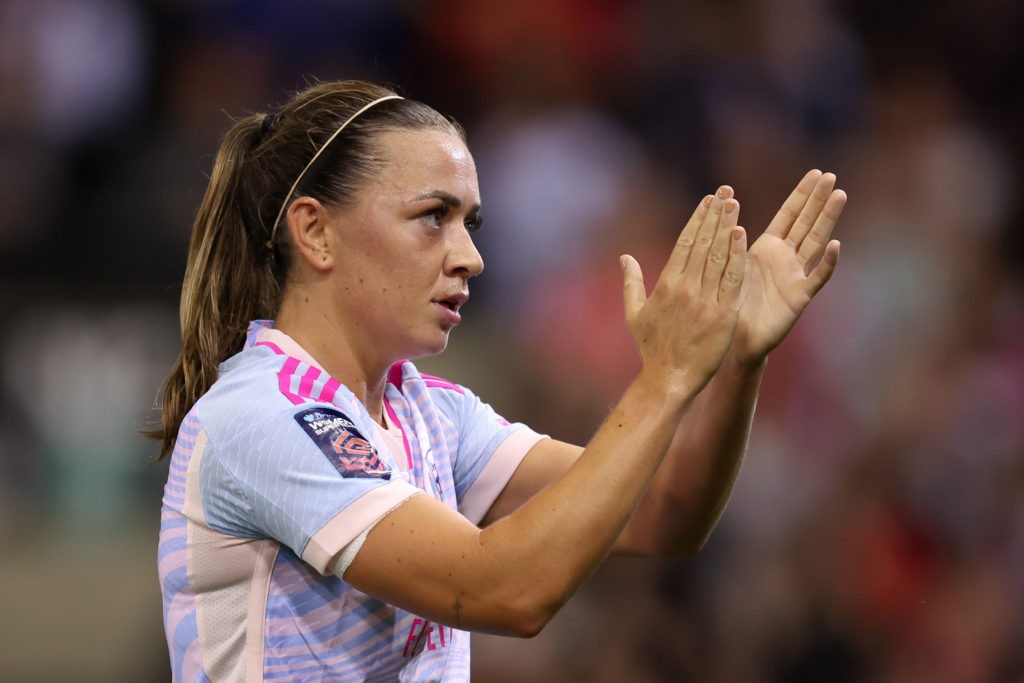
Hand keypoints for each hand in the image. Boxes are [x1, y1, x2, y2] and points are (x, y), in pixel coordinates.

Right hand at [621, 187, 746, 392]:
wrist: (669, 378)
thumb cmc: (652, 348)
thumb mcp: (634, 314)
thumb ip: (631, 283)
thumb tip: (624, 257)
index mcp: (666, 284)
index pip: (685, 243)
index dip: (698, 219)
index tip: (709, 200)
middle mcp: (686, 288)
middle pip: (704, 243)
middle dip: (716, 215)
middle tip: (727, 193)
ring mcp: (705, 300)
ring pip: (718, 256)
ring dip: (727, 228)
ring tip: (736, 205)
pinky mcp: (723, 315)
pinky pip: (732, 280)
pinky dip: (737, 257)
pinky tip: (743, 237)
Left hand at [731, 170, 846, 365]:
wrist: (734, 337)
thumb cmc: (730, 301)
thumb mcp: (731, 264)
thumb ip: (733, 240)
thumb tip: (726, 206)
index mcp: (767, 247)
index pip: (789, 214)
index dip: (802, 194)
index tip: (816, 172)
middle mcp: (786, 258)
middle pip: (806, 223)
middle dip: (818, 199)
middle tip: (832, 176)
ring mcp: (795, 276)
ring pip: (816, 243)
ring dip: (827, 220)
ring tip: (839, 196)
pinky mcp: (799, 296)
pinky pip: (816, 278)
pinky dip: (827, 263)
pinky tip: (837, 247)